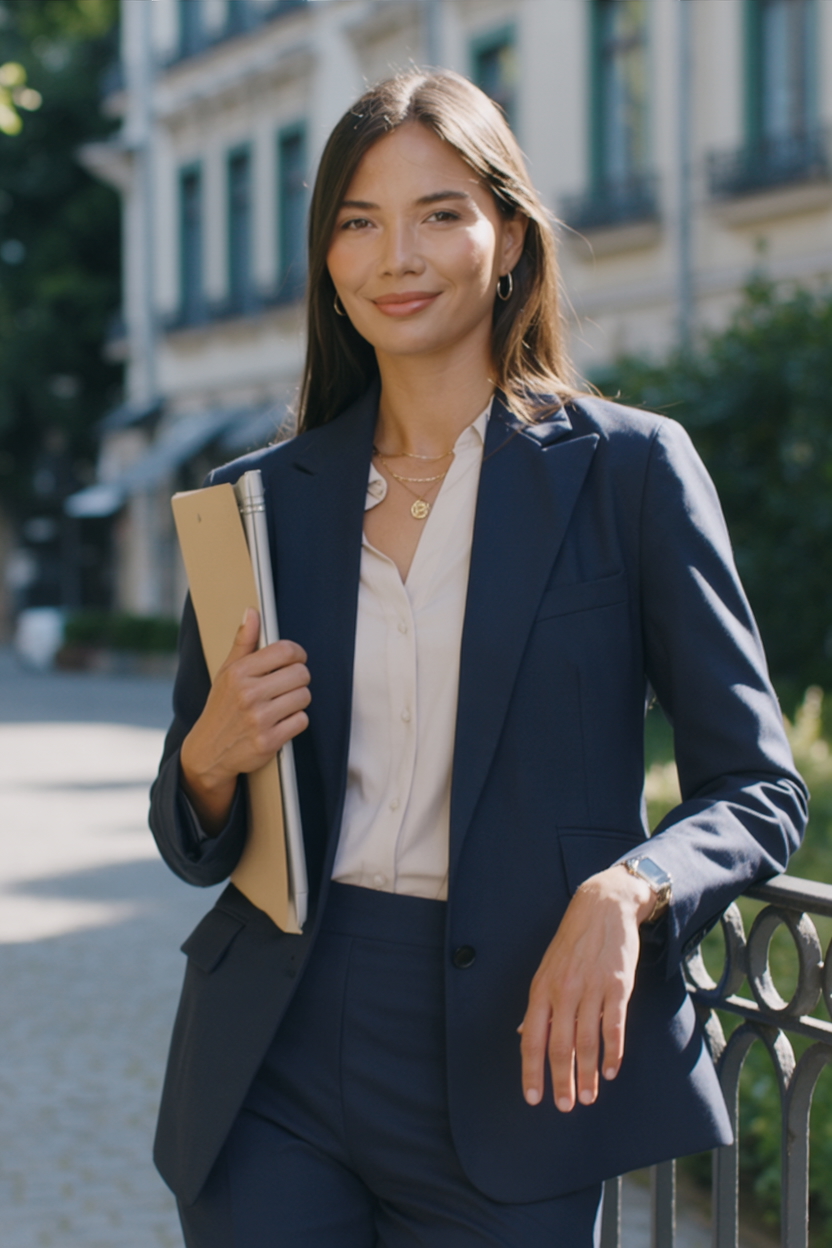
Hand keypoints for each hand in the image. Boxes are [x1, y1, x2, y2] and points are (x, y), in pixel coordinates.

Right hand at [179, 607, 310, 833]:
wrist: (208, 751)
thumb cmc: (221, 707)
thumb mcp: (226, 673)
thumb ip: (243, 643)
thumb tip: (252, 612)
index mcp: (239, 673)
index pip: (286, 651)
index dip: (297, 654)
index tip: (294, 660)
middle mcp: (248, 694)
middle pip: (301, 674)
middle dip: (299, 679)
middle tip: (288, 685)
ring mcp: (259, 719)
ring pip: (304, 697)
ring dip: (298, 701)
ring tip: (282, 704)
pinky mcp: (269, 741)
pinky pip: (302, 721)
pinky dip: (296, 721)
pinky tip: (281, 721)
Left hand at [519, 865, 654, 1111]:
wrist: (602, 907)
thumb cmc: (572, 943)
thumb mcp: (547, 970)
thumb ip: (538, 1006)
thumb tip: (525, 1037)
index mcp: (541, 989)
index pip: (532, 1039)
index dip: (531, 1071)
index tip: (533, 1099)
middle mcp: (563, 991)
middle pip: (560, 1045)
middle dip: (562, 1081)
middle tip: (565, 1107)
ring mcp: (591, 988)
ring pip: (587, 1040)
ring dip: (588, 1074)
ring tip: (590, 1097)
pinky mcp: (617, 986)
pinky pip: (614, 1026)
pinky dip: (613, 1052)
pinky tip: (612, 1070)